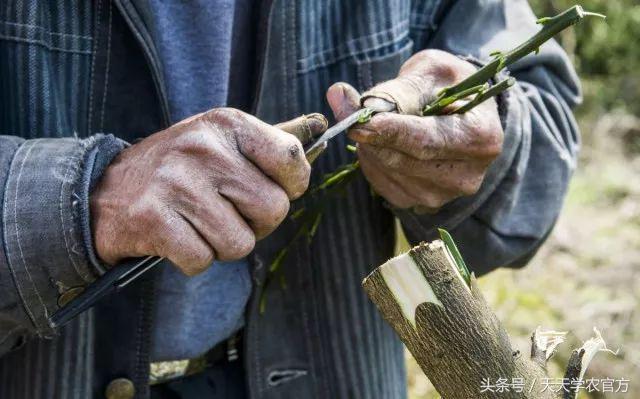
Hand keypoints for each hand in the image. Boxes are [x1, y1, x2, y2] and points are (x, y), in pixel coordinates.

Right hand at [91, 109, 326, 274]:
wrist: (107, 192)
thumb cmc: (180, 169)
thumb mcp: (222, 141)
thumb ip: (272, 140)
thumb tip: (322, 128)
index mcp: (228, 124)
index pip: (292, 159)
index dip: (290, 187)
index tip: (268, 188)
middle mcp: (204, 148)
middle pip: (274, 209)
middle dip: (257, 223)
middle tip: (228, 212)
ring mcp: (176, 183)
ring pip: (241, 243)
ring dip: (224, 244)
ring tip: (199, 223)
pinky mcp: (153, 219)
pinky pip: (203, 260)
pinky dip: (194, 259)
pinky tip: (178, 237)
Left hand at [327, 49, 503, 211]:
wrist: (465, 113)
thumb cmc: (449, 86)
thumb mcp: (430, 73)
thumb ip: (392, 89)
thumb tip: (338, 94)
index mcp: (481, 137)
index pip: (426, 141)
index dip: (390, 133)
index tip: (360, 122)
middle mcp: (466, 175)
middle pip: (404, 161)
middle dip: (372, 138)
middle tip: (351, 117)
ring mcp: (444, 195)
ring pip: (389, 173)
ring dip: (371, 148)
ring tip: (377, 125)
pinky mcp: (423, 204)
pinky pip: (383, 185)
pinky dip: (373, 162)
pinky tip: (382, 144)